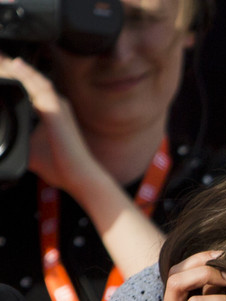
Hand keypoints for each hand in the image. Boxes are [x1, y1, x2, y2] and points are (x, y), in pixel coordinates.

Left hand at [0, 54, 96, 193]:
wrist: (80, 178)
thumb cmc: (61, 167)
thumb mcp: (30, 151)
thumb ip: (18, 141)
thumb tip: (1, 143)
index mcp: (50, 111)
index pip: (28, 88)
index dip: (13, 76)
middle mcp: (56, 104)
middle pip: (31, 79)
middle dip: (11, 68)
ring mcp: (58, 106)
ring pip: (34, 78)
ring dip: (16, 67)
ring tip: (1, 59)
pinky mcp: (58, 110)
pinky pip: (41, 86)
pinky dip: (26, 75)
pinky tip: (14, 66)